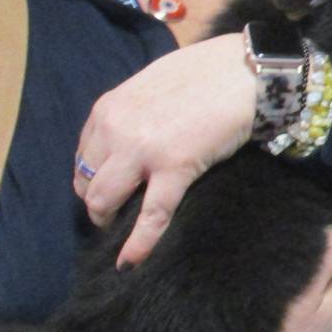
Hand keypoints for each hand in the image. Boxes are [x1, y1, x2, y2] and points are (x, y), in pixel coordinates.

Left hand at [73, 33, 253, 268]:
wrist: (247, 70)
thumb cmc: (208, 71)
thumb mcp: (153, 83)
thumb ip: (134, 110)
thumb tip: (132, 134)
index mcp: (109, 108)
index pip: (84, 155)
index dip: (94, 176)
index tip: (110, 185)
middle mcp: (116, 130)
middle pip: (87, 182)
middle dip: (97, 202)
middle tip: (115, 212)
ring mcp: (143, 151)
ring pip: (105, 200)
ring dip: (108, 220)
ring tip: (120, 231)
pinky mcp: (175, 168)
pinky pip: (151, 215)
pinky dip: (138, 244)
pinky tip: (130, 262)